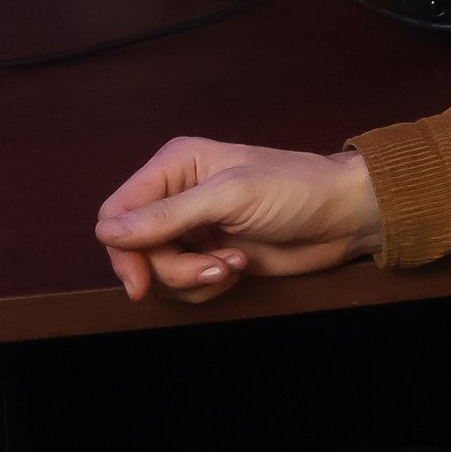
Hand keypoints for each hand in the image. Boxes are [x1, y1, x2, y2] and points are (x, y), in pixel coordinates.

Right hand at [93, 136, 384, 303]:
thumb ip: (167, 216)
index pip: (118, 211)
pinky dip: (206, 286)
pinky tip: (238, 269)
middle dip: (168, 269)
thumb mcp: (230, 196)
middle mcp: (177, 195)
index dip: (122, 250)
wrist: (344, 217)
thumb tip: (106, 232)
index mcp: (175, 165)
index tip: (141, 282)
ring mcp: (193, 228)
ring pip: (157, 272)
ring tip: (233, 265)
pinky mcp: (210, 255)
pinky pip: (183, 285)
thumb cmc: (295, 190)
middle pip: (133, 249)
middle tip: (211, 270)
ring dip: (192, 278)